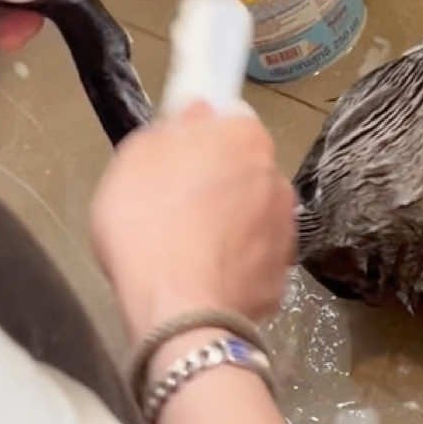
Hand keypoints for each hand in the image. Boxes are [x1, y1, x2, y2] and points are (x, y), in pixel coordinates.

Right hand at [90, 102, 296, 341]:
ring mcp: (286, 233)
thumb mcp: (136, 158)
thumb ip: (173, 129)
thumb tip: (199, 114)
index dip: (205, 140)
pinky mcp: (281, 281)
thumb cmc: (147, 222)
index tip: (179, 160)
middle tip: (177, 207)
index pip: (233, 124)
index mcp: (247, 140)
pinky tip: (204, 281)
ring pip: (255, 219)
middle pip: (246, 173)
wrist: (177, 309)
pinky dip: (235, 270)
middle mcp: (278, 180)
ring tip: (189, 251)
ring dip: (232, 228)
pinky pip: (254, 264)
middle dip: (220, 185)